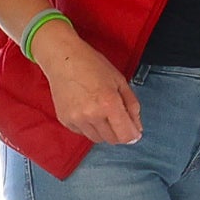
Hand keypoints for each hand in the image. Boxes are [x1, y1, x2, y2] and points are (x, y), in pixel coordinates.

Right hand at [36, 27, 141, 144]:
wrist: (63, 59)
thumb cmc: (92, 65)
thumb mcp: (120, 81)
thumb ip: (132, 106)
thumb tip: (137, 128)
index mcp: (109, 104)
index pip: (125, 135)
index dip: (133, 135)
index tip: (134, 132)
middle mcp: (92, 115)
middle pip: (112, 140)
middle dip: (119, 133)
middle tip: (117, 117)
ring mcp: (76, 119)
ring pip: (97, 138)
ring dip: (103, 131)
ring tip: (100, 111)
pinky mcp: (65, 120)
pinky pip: (83, 132)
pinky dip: (89, 126)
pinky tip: (87, 110)